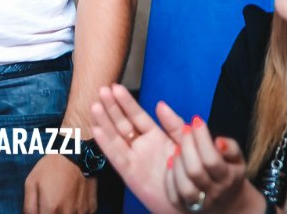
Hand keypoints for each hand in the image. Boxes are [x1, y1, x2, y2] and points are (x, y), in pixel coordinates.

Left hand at [22, 153, 94, 213]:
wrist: (77, 154)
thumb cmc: (51, 167)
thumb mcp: (31, 183)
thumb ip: (29, 207)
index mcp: (51, 208)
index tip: (41, 209)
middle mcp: (67, 213)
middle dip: (52, 213)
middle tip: (51, 204)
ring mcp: (81, 212)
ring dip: (64, 213)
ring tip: (61, 200)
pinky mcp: (91, 208)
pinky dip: (76, 211)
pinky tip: (72, 200)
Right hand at [90, 84, 179, 212]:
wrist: (191, 199)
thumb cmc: (191, 172)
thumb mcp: (186, 142)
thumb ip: (174, 124)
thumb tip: (160, 104)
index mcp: (155, 136)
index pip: (137, 115)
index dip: (126, 102)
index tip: (115, 87)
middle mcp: (142, 146)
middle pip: (122, 123)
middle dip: (112, 107)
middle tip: (102, 90)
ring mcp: (134, 158)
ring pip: (115, 136)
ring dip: (104, 121)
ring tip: (95, 105)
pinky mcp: (130, 173)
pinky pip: (115, 156)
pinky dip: (105, 143)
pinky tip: (96, 129)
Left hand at [162, 114, 248, 213]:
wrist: (231, 204)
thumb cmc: (230, 173)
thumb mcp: (235, 158)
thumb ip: (229, 146)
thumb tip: (218, 141)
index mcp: (228, 178)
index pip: (212, 159)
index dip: (202, 138)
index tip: (196, 120)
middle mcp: (214, 192)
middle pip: (195, 171)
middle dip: (187, 146)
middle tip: (186, 130)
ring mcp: (200, 203)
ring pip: (184, 186)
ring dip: (178, 163)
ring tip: (178, 148)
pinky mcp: (185, 208)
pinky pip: (174, 196)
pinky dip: (169, 178)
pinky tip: (172, 163)